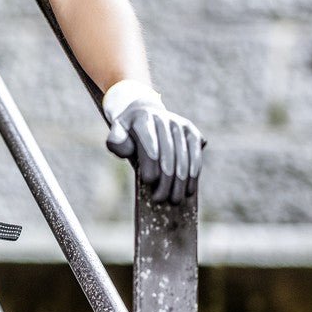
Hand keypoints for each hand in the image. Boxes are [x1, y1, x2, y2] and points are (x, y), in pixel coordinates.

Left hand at [102, 79, 205, 204]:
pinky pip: (195, 153)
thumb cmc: (129, 131)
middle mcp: (164, 119)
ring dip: (180, 181)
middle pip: (167, 153)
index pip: (149, 143)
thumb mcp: (117, 132)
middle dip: (165, 179)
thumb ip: (116, 141)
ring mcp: (179, 124)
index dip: (150, 163)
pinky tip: (189, 188)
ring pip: (183, 156)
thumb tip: (126, 149)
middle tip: (160, 199)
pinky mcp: (191, 131)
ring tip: (174, 199)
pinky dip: (194, 172)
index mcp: (143, 118)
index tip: (148, 181)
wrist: (144, 112)